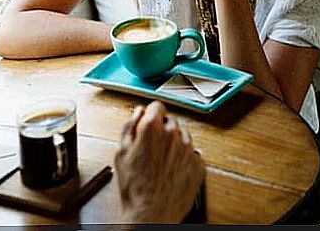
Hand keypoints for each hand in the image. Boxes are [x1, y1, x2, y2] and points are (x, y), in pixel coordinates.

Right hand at [114, 101, 204, 223]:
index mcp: (152, 128)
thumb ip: (129, 125)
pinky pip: (191, 154)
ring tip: (161, 162)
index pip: (157, 106)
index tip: (149, 120)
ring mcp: (188, 150)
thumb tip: (137, 113)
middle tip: (151, 147)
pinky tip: (171, 170)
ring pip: (182, 137)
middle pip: (170, 121)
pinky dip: (183, 159)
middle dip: (161, 130)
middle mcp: (173, 135)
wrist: (151, 213)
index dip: (150, 113)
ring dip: (173, 144)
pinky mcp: (198, 165)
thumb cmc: (135, 187)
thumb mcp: (121, 151)